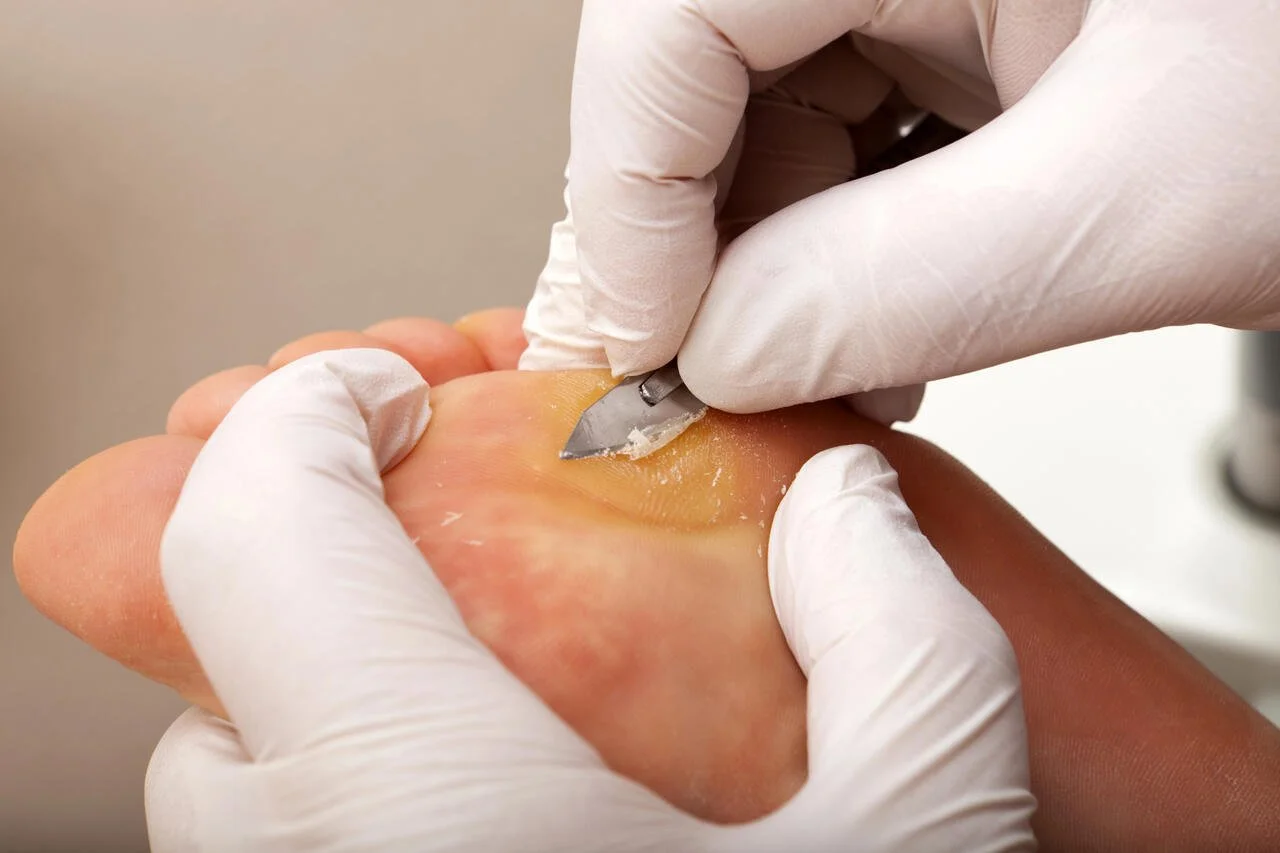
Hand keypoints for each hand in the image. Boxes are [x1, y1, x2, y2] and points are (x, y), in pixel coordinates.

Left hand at [145, 347, 1033, 850]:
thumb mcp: (928, 834)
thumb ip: (900, 631)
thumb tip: (838, 506)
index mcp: (443, 825)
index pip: (253, 534)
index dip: (302, 419)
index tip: (375, 394)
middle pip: (224, 685)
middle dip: (320, 581)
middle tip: (439, 547)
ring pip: (230, 809)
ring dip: (324, 717)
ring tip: (469, 704)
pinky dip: (344, 819)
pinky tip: (482, 827)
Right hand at [523, 0, 1279, 413]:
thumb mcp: (1147, 202)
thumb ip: (903, 291)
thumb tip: (722, 354)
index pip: (667, 21)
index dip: (629, 199)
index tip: (654, 352)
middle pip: (695, 64)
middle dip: (698, 242)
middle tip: (721, 381)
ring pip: (756, 100)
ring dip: (772, 251)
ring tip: (839, 365)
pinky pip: (837, 109)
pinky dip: (841, 226)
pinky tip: (885, 309)